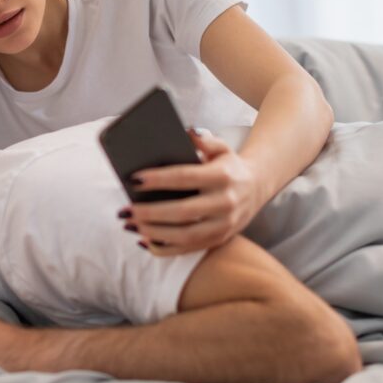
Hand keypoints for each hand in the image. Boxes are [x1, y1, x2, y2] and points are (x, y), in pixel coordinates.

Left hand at [121, 130, 265, 255]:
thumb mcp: (221, 147)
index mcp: (222, 176)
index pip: (185, 177)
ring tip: (130, 225)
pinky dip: (164, 248)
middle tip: (125, 210)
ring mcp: (223, 225)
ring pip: (184, 235)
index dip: (158, 179)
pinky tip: (144, 241)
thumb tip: (185, 133)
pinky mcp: (219, 240)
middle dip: (150, 212)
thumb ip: (204, 139)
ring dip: (153, 233)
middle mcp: (225, 202)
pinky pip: (188, 249)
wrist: (256, 188)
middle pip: (182, 212)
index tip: (134, 179)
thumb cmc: (229, 166)